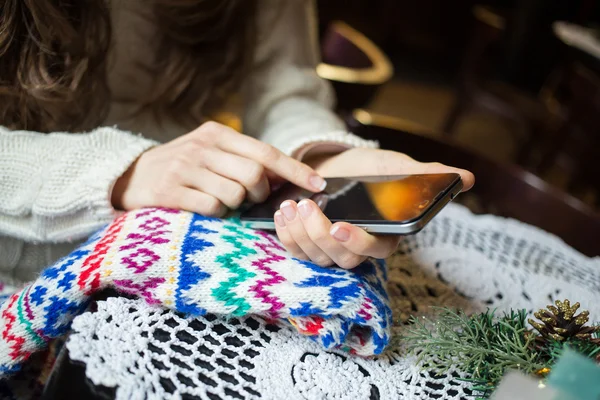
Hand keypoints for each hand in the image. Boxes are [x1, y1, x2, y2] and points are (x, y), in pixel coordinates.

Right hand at [111, 122, 325, 215]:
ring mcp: (185, 168)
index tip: (318, 184)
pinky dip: (216, 214)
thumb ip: (242, 160)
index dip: (295, 169)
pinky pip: (212, 208)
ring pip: (235, 194)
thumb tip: (283, 179)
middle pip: (255, 174)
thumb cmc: (181, 168)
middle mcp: (202, 147)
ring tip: (220, 201)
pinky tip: (205, 209)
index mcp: (217, 133)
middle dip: (260, 192)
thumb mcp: (210, 153)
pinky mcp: (170, 190)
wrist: (128, 176)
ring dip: (235, 205)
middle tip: (249, 197)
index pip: (266, 151)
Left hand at [274, 147, 474, 268]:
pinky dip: (285, 233)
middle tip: (307, 207)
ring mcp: (330, 250)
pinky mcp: (308, 245)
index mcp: (383, 235)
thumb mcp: (397, 166)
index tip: (340, 226)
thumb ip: (426, 175)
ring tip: (291, 206)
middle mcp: (357, 248)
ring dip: (299, 233)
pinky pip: (295, 249)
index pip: (374, 251)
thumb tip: (467, 178)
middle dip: (319, 235)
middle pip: (340, 259)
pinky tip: (282, 212)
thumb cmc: (371, 168)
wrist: (338, 165)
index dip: (358, 243)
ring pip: (315, 257)